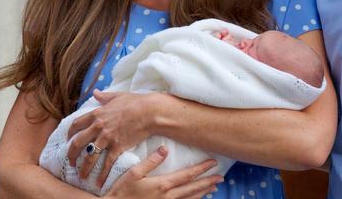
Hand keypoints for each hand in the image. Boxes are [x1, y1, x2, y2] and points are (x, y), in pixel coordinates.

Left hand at [67, 90, 155, 185]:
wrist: (150, 111)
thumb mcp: (118, 96)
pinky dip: (102, 175)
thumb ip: (105, 96)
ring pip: (89, 156)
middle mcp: (98, 127)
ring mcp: (107, 138)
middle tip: (70, 162)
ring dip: (84, 168)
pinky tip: (99, 182)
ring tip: (81, 176)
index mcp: (97, 114)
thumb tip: (96, 92)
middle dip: (71, 154)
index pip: (76, 125)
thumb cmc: (136, 102)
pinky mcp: (117, 147)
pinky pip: (106, 163)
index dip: (69, 134)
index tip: (68, 140)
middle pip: (77, 143)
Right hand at [106, 146, 223, 198]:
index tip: (213, 163)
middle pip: (193, 188)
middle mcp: (168, 197)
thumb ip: (151, 161)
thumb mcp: (134, 173)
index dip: (202, 169)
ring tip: (213, 187)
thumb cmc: (121, 192)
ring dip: (203, 193)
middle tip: (220, 177)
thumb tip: (165, 148)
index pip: (188, 175)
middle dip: (208, 182)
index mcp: (163, 185)